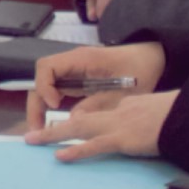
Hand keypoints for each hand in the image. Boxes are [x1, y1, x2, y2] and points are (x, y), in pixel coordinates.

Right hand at [27, 41, 164, 118]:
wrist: (152, 59)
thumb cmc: (140, 70)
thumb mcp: (122, 93)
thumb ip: (97, 106)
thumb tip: (72, 121)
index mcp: (82, 59)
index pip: (47, 67)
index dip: (45, 87)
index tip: (55, 106)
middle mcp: (73, 63)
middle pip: (42, 78)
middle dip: (36, 103)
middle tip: (37, 129)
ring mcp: (74, 71)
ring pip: (47, 85)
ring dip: (41, 106)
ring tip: (41, 130)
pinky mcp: (78, 79)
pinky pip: (57, 90)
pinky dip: (51, 105)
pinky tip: (53, 122)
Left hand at [39, 90, 174, 159]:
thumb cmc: (181, 115)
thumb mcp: (158, 113)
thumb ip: (144, 119)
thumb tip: (139, 130)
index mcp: (127, 106)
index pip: (97, 112)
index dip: (79, 120)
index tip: (65, 127)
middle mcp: (118, 112)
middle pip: (80, 117)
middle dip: (55, 127)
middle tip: (33, 135)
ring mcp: (119, 125)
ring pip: (79, 127)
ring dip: (53, 134)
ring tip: (33, 140)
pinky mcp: (124, 138)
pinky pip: (95, 145)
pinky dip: (77, 150)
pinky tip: (60, 155)